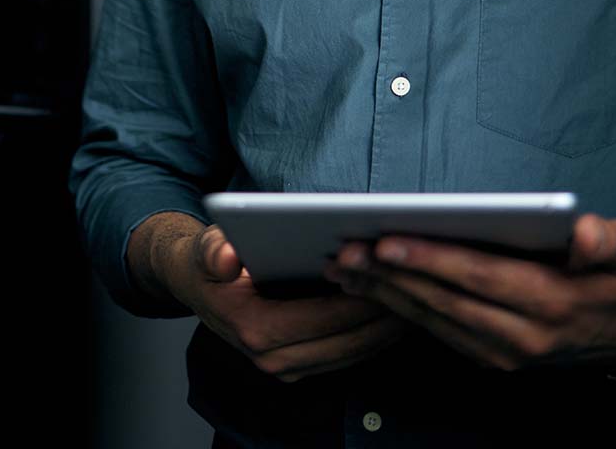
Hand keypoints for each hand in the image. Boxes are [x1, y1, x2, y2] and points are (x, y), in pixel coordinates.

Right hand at [137, 215, 405, 382]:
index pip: (324, 318)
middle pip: (346, 340)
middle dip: (383, 314)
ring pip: (353, 353)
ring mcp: (288, 368)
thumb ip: (215, 251)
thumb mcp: (208, 248)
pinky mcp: (300, 367)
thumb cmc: (211, 263)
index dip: (358, 298)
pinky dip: (372, 336)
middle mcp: (273, 359)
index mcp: (256, 330)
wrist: (198, 287)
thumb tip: (225, 257)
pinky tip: (393, 311)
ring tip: (414, 296)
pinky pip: (347, 356)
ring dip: (384, 329)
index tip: (388, 276)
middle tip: (416, 285)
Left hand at [323, 213, 615, 372]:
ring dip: (385, 295)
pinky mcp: (491, 356)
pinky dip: (400, 308)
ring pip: (434, 320)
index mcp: (551, 302)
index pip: (478, 277)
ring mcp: (504, 352)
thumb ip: (609, 241)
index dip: (430, 260)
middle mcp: (522, 335)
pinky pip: (437, 331)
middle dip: (391, 276)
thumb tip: (588, 232)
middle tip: (345, 250)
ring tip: (343, 266)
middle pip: (444, 301)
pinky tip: (370, 285)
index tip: (386, 241)